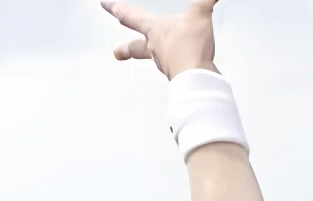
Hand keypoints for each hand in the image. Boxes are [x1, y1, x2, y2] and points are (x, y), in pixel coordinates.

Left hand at [101, 0, 218, 75]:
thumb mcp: (199, 14)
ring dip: (149, 54)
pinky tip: (175, 62)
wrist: (196, 80)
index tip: (105, 4)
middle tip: (116, 52)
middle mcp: (155, 48)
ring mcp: (164, 62)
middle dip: (124, 48)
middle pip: (135, 47)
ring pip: (152, 57)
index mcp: (155, 31)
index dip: (116, 7)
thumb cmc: (190, 50)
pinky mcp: (176, 73)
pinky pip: (170, 65)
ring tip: (151, 54)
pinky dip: (170, 61)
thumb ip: (206, 0)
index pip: (130, 16)